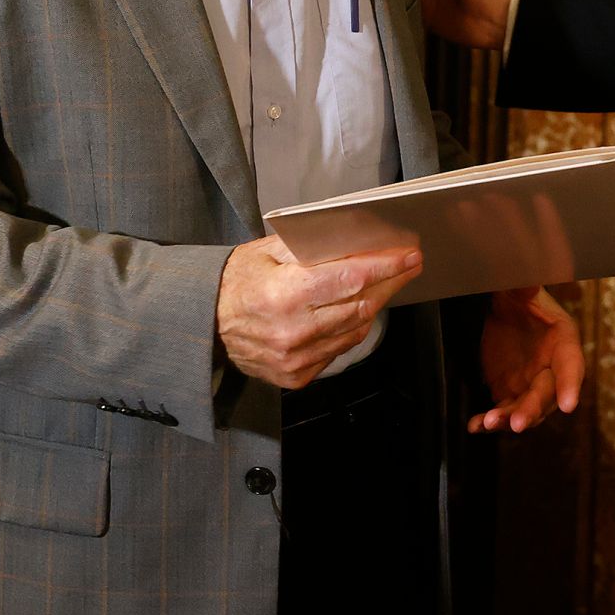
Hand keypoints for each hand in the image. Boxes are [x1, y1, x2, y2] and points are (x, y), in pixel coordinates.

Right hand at [218, 235, 423, 389]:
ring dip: (375, 304)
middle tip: (409, 265)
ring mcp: (295, 358)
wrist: (204, 324)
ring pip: (354, 329)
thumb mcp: (268, 251)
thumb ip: (311, 246)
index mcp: (284, 294)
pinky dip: (352, 328)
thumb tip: (358, 238)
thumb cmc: (238, 280)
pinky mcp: (295, 376)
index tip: (410, 255)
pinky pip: (338, 349)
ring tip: (386, 284)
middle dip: (390, 282)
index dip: (386, 266)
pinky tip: (357, 310)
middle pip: (360, 304)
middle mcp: (292, 330)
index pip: (351, 278)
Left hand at [472, 286, 585, 433]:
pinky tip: (475, 425)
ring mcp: (529, 382)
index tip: (568, 405)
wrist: (498, 304)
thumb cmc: (517, 294)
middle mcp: (550, 366)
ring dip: (509, 419)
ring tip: (489, 423)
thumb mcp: (521, 287)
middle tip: (516, 423)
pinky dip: (489, 422)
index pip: (571, 364)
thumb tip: (525, 282)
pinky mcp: (508, 391)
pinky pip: (501, 411)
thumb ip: (524, 287)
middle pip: (547, 394)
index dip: (570, 385)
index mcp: (562, 339)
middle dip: (532, 410)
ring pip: (524, 409)